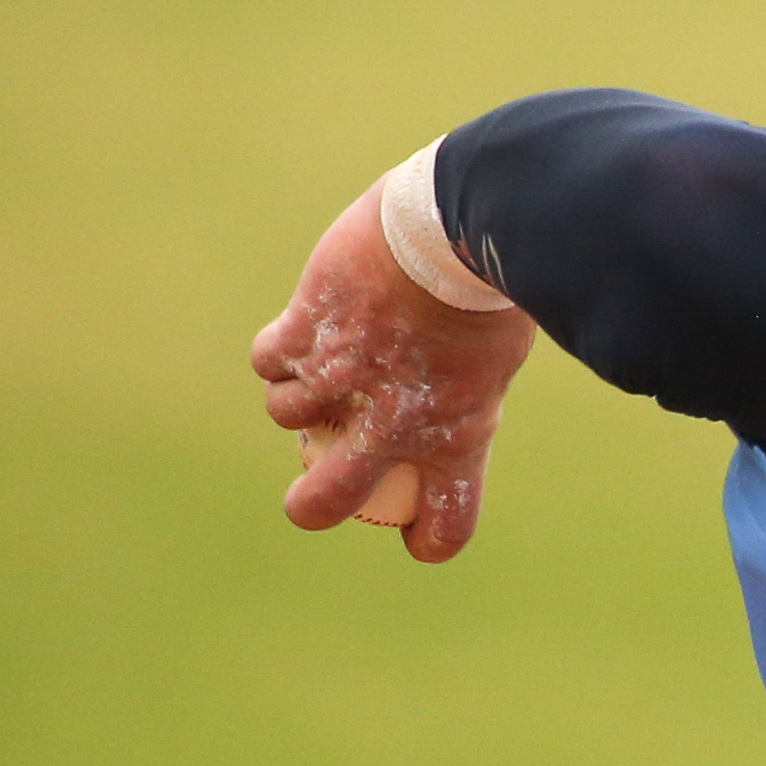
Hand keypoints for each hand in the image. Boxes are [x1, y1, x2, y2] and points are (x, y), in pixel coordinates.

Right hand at [251, 181, 536, 562]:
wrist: (462, 227)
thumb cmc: (496, 280)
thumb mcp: (498, 352)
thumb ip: (465, 386)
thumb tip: (448, 388)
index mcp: (458, 436)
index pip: (447, 526)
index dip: (430, 538)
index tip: (421, 532)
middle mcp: (391, 421)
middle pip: (325, 501)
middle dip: (312, 507)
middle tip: (312, 499)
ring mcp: (340, 378)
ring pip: (284, 415)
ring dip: (295, 398)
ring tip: (318, 370)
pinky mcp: (304, 330)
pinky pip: (267, 360)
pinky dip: (276, 352)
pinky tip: (296, 334)